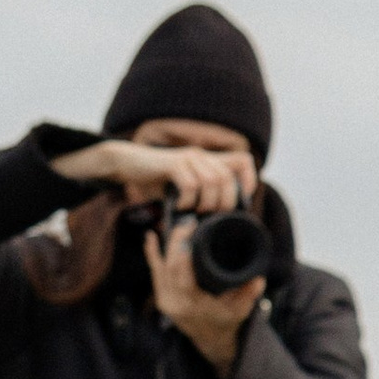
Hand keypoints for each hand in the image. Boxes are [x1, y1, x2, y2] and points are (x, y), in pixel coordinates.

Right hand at [50, 132, 258, 215]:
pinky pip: (191, 184)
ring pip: (212, 182)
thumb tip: (214, 222)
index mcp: (209, 160)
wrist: (129, 163)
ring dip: (206, 202)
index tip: (242, 201)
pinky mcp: (174, 163)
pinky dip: (188, 200)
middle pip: (228, 178)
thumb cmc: (157, 179)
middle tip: (212, 215)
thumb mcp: (183, 186)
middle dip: (225, 202)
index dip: (249, 179)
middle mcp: (202, 156)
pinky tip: (179, 206)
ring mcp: (189, 158)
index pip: (244, 161)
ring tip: (195, 211)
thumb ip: (200, 196)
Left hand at [144, 216, 262, 378]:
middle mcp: (176, 303)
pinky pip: (155, 271)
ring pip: (161, 268)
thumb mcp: (241, 310)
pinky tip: (150, 236)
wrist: (210, 338)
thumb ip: (249, 294)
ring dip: (168, 245)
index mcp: (194, 306)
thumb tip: (259, 277)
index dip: (184, 257)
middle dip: (177, 243)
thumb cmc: (226, 320)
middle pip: (170, 269)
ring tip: (179, 226)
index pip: (184, 279)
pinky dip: (152, 253)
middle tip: (189, 224)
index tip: (192, 236)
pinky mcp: (161, 296)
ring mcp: (165, 300)